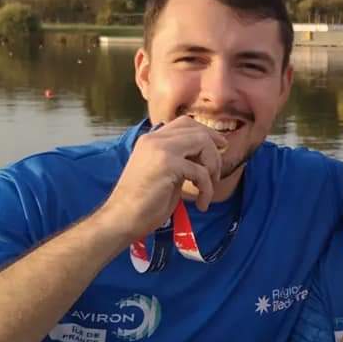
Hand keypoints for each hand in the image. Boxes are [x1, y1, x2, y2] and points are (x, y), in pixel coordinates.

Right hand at [102, 117, 227, 238]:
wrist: (122, 219)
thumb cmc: (143, 202)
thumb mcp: (163, 172)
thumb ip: (180, 159)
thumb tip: (206, 154)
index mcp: (151, 139)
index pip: (185, 123)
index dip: (207, 133)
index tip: (220, 147)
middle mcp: (154, 139)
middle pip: (198, 131)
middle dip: (214, 151)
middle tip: (216, 174)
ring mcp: (160, 149)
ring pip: (203, 143)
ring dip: (213, 167)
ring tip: (208, 188)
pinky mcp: (167, 164)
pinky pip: (201, 171)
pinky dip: (207, 189)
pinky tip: (202, 203)